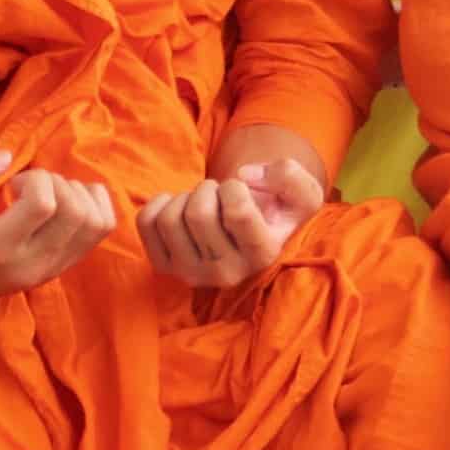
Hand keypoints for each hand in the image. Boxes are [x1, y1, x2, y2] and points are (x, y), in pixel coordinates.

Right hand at [0, 149, 116, 303]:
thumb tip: (7, 159)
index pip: (44, 204)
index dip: (35, 179)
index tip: (14, 184)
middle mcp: (31, 265)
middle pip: (77, 213)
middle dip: (58, 183)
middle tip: (32, 186)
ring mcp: (51, 269)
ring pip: (96, 223)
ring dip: (77, 194)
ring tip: (49, 195)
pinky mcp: (63, 267)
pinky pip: (101, 231)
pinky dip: (92, 205)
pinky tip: (64, 201)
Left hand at [137, 158, 324, 288]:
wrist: (251, 228)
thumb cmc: (277, 207)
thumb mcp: (302, 190)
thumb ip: (290, 176)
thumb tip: (245, 176)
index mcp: (262, 256)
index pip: (237, 210)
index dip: (234, 187)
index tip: (240, 190)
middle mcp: (227, 273)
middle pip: (198, 214)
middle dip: (207, 189)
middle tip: (218, 195)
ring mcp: (192, 274)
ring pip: (170, 218)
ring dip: (185, 197)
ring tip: (202, 204)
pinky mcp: (166, 267)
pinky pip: (146, 223)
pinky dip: (160, 203)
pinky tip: (179, 208)